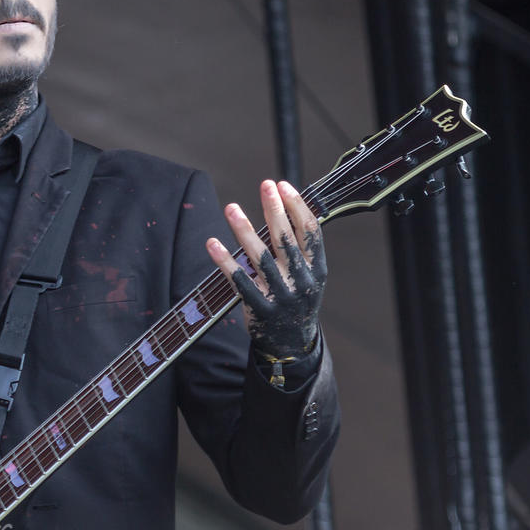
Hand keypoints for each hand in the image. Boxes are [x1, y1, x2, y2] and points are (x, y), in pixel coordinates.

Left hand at [206, 180, 326, 357]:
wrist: (292, 344)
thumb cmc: (298, 300)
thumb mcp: (310, 276)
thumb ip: (300, 248)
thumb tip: (284, 207)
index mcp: (317, 269)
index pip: (310, 231)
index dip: (297, 206)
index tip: (283, 185)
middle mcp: (301, 281)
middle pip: (285, 239)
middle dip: (275, 209)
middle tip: (264, 184)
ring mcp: (280, 295)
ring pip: (260, 257)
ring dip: (243, 230)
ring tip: (231, 207)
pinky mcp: (259, 308)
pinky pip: (239, 280)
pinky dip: (225, 261)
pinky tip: (213, 243)